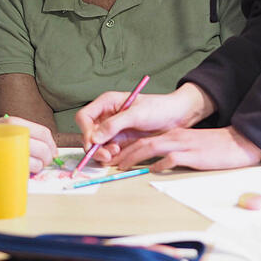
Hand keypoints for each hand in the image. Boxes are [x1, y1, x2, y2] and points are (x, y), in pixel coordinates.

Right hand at [0, 116, 56, 173]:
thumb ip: (23, 135)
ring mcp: (6, 147)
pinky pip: (20, 171)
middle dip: (46, 159)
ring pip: (34, 162)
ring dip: (36, 168)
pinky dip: (24, 174)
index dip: (52, 146)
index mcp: (16, 123)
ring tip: (29, 168)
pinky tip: (18, 172)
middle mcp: (13, 132)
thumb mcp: (4, 129)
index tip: (53, 153)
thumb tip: (48, 148)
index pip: (44, 133)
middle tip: (42, 164)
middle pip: (43, 149)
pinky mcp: (0, 162)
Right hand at [74, 83, 214, 162]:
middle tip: (106, 155)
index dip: (86, 131)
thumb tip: (95, 137)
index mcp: (107, 103)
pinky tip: (121, 154)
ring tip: (117, 153)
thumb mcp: (136, 114)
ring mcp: (113, 131)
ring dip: (102, 153)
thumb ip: (114, 124)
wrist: (176, 117)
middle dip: (94, 147)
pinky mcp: (120, 142)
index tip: (94, 142)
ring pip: (97, 146)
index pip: (84, 117)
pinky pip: (108, 152)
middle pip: (88, 134)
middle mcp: (106, 117)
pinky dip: (111, 156)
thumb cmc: (158, 108)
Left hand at [107, 125, 260, 171]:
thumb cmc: (214, 147)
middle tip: (111, 163)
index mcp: (173, 135)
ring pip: (151, 147)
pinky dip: (159, 164)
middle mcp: (174, 137)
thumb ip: (173, 151)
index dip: (127, 148)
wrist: (237, 143)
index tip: (115, 158)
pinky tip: (151, 170)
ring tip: (122, 166)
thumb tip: (156, 162)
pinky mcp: (192, 155)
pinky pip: (171, 158)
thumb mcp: (190, 145)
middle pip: (143, 142)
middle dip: (125, 153)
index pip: (144, 139)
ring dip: (134, 157)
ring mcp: (183, 145)